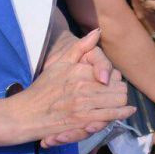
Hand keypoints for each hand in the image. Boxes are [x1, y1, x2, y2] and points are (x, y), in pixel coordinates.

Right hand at [14, 30, 133, 144]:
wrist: (26, 113)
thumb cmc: (43, 88)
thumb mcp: (60, 63)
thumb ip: (80, 47)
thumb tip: (97, 31)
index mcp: (80, 72)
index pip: (112, 73)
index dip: (115, 78)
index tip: (112, 82)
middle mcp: (84, 87)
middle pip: (118, 88)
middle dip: (120, 91)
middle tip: (117, 93)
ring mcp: (84, 105)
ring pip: (117, 102)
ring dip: (122, 103)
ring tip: (123, 103)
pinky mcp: (82, 122)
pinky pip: (109, 117)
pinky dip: (121, 114)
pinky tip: (128, 111)